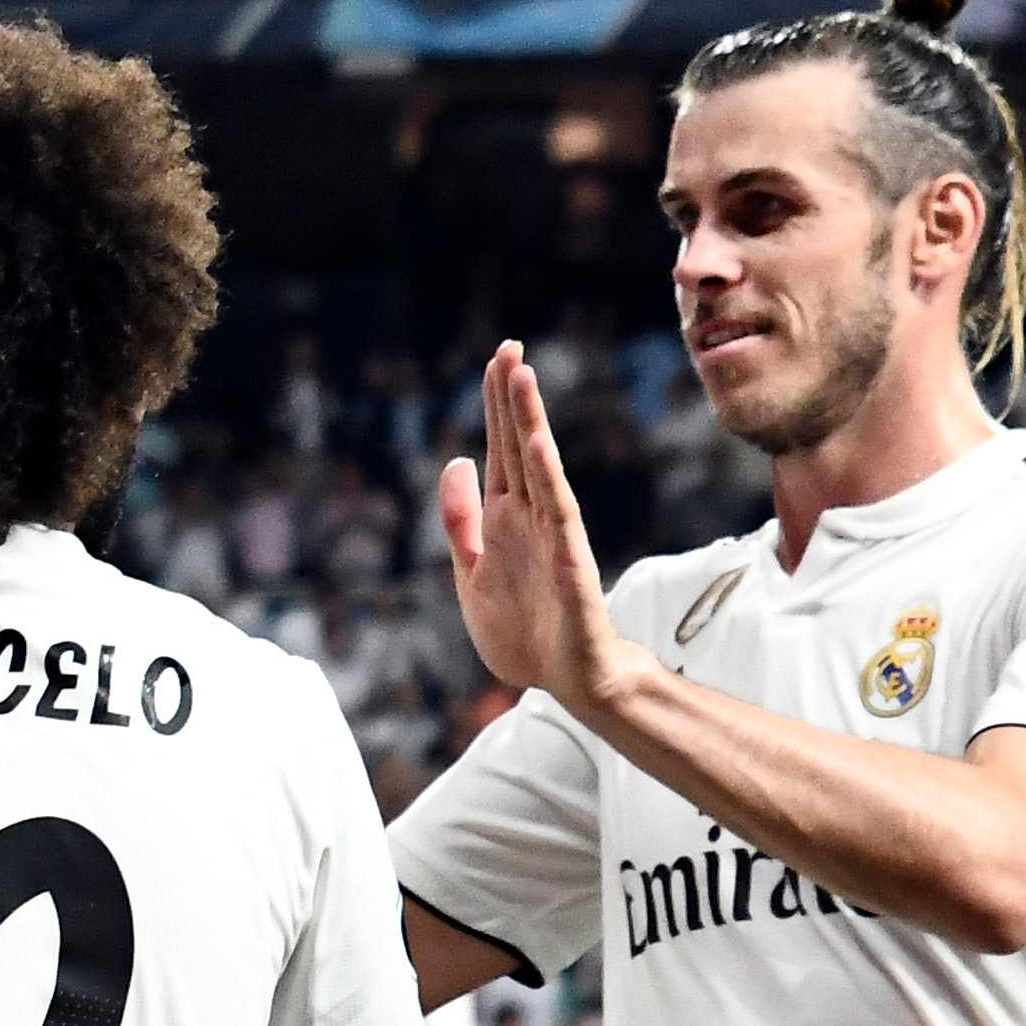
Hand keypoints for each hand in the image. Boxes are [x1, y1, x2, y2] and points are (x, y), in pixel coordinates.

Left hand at [434, 344, 631, 714]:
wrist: (566, 680)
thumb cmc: (526, 630)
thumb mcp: (470, 572)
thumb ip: (460, 520)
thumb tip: (457, 461)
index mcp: (503, 519)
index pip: (499, 448)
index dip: (497, 405)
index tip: (498, 357)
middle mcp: (528, 516)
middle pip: (518, 444)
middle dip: (512, 397)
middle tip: (510, 346)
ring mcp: (550, 535)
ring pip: (537, 466)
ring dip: (529, 420)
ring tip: (521, 375)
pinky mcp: (568, 560)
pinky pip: (557, 510)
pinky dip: (546, 476)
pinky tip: (537, 443)